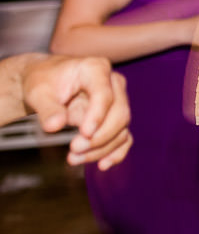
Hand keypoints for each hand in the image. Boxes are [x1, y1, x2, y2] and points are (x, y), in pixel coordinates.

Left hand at [23, 54, 131, 169]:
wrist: (47, 82)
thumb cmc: (44, 81)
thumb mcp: (38, 92)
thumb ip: (47, 108)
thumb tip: (54, 126)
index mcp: (96, 69)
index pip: (105, 94)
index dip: (97, 116)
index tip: (84, 134)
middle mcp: (113, 83)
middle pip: (119, 113)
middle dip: (100, 137)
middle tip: (74, 150)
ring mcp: (118, 100)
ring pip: (122, 128)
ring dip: (102, 148)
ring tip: (73, 159)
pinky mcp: (115, 117)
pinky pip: (124, 136)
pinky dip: (116, 152)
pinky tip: (103, 165)